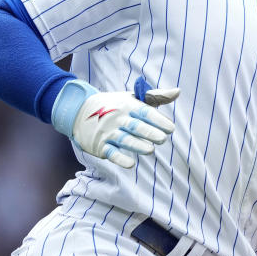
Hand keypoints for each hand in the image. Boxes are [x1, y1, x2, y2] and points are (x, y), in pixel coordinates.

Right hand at [51, 79, 179, 168]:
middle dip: (149, 132)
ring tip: (150, 149)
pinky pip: (110, 152)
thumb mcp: (131, 98)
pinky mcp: (100, 146)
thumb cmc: (113, 105)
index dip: (158, 120)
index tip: (171, 128)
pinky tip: (130, 164)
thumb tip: (178, 92)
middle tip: (162, 139)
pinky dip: (120, 158)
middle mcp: (117, 118)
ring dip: (137, 145)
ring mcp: (108, 132)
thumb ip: (155, 96)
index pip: (144, 112)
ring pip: (124, 140)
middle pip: (135, 126)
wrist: (78, 111)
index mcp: (127, 105)